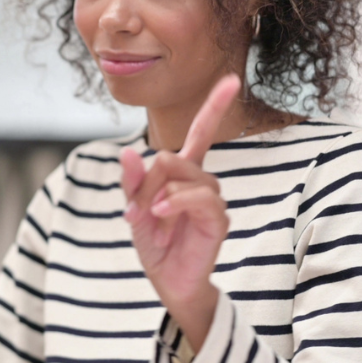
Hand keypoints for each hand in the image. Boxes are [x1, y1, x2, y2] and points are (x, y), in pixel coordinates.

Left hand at [120, 74, 239, 349]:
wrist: (168, 283)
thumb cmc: (156, 245)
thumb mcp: (135, 211)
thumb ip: (133, 183)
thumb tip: (128, 152)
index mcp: (183, 175)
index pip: (201, 133)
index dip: (215, 106)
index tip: (232, 79)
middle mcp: (201, 183)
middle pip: (173, 156)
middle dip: (147, 180)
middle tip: (135, 208)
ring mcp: (212, 201)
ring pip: (185, 175)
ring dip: (158, 194)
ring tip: (149, 217)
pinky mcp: (217, 220)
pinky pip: (199, 198)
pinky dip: (175, 201)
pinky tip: (161, 213)